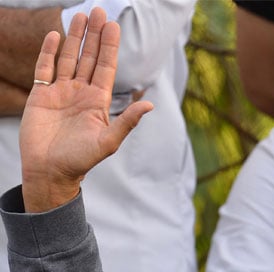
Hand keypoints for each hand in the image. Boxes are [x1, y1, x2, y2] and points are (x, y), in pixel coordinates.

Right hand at [19, 8, 152, 211]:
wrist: (50, 171)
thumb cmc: (81, 160)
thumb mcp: (109, 141)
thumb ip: (128, 121)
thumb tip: (149, 103)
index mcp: (98, 101)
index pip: (105, 66)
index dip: (109, 46)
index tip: (113, 25)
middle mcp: (80, 92)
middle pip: (88, 57)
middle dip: (94, 35)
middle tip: (99, 10)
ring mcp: (60, 92)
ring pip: (69, 58)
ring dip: (74, 37)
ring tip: (80, 16)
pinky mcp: (41, 95)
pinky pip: (45, 68)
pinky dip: (50, 52)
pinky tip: (56, 36)